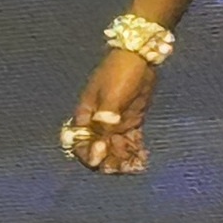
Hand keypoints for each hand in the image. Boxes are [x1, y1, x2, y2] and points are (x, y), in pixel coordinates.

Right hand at [63, 49, 154, 173]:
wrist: (139, 57)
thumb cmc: (120, 72)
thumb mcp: (112, 94)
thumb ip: (106, 118)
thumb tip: (101, 139)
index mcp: (86, 115)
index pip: (80, 142)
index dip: (88, 152)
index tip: (101, 152)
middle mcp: (98, 124)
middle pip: (98, 151)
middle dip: (108, 160)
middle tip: (122, 164)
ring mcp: (115, 124)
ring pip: (115, 150)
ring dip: (123, 159)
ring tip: (135, 163)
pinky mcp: (130, 123)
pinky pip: (129, 143)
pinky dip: (134, 152)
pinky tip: (142, 157)